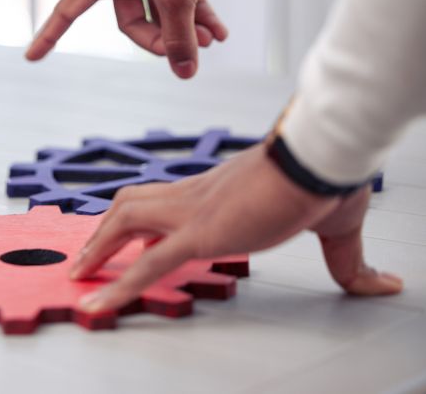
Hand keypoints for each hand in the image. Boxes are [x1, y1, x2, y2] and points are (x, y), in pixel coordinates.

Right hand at [26, 0, 243, 78]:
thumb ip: (179, 38)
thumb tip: (184, 72)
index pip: (68, 11)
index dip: (49, 36)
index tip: (30, 58)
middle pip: (132, 22)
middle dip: (161, 39)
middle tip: (189, 47)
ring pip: (163, 13)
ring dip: (187, 29)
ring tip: (210, 40)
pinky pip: (184, 0)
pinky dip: (201, 16)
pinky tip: (219, 32)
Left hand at [70, 144, 402, 312]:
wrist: (321, 159)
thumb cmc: (325, 179)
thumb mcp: (335, 225)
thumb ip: (348, 259)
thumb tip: (382, 283)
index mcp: (216, 190)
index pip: (167, 201)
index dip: (145, 219)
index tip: (130, 238)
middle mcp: (194, 196)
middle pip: (132, 203)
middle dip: (106, 231)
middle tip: (87, 257)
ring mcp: (190, 213)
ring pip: (125, 222)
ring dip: (99, 249)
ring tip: (81, 277)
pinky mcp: (197, 234)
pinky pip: (145, 264)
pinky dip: (117, 286)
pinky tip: (99, 305)